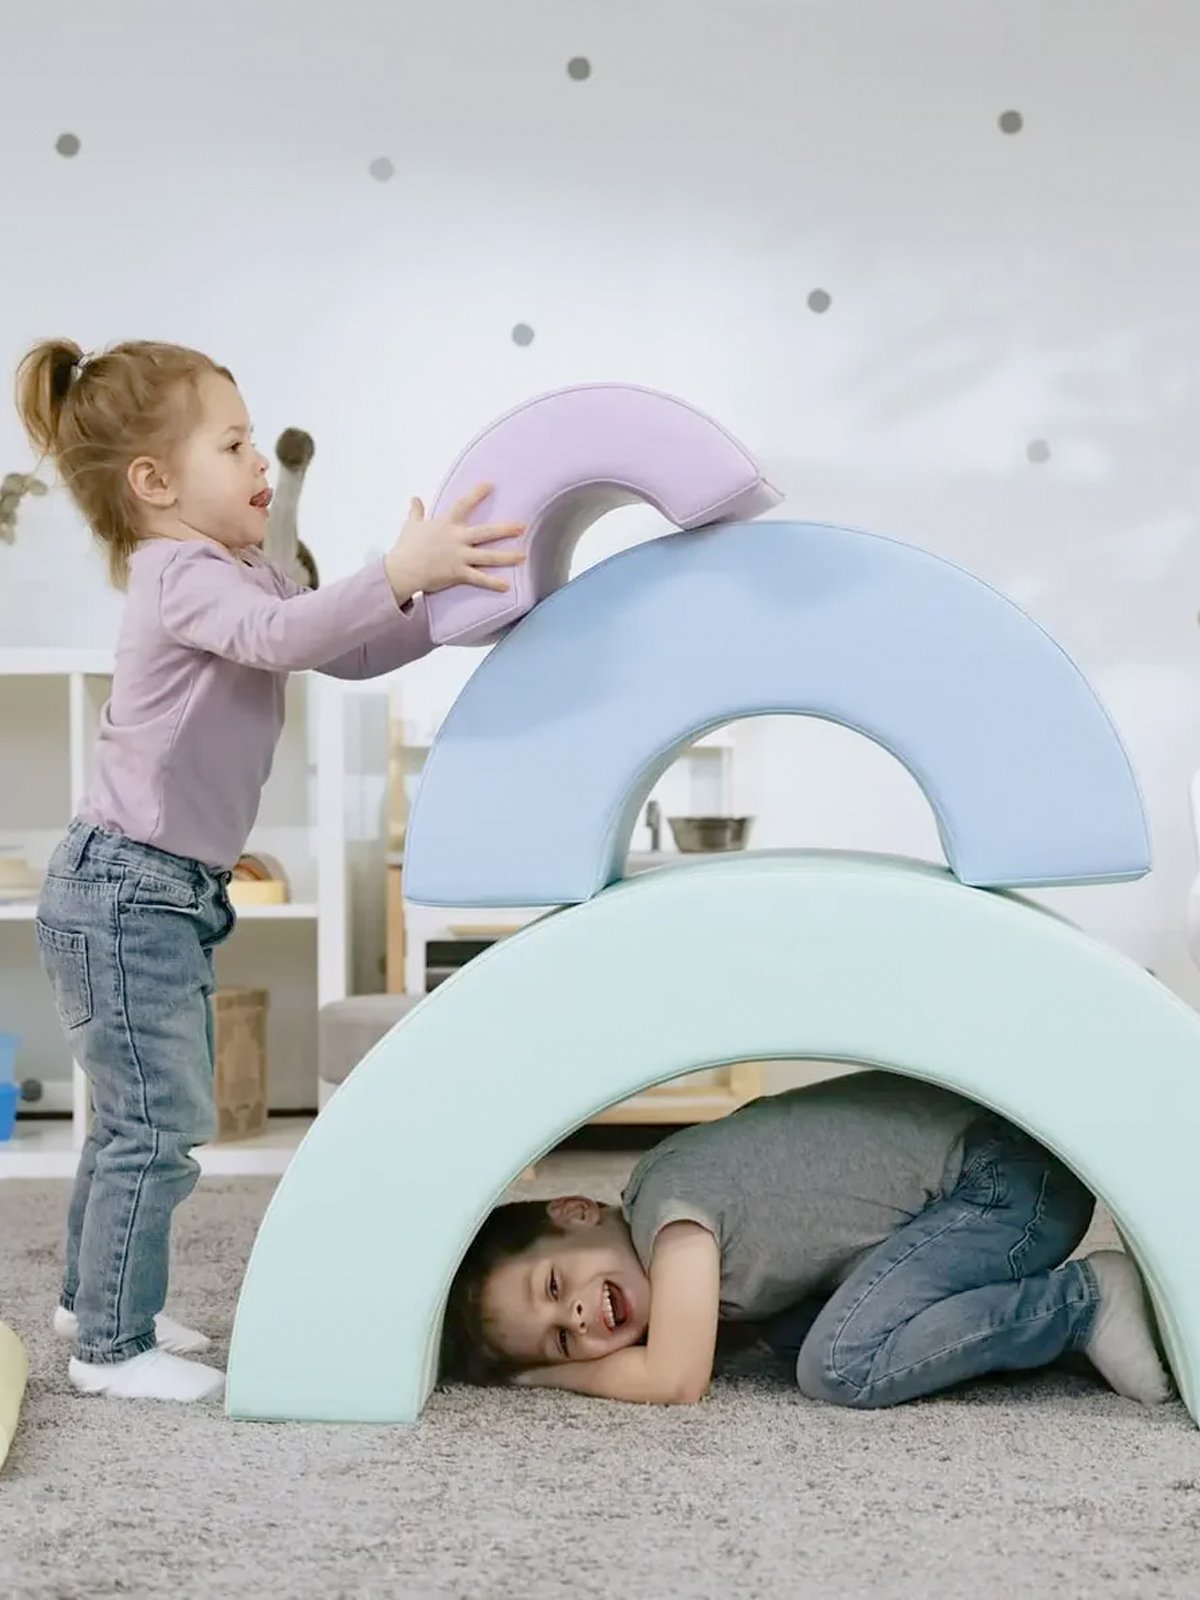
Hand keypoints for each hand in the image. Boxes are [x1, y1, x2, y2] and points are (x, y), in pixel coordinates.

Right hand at [385, 483, 524, 600]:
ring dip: (507, 557)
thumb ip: (416, 511)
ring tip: (523, 556)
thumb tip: (415, 499)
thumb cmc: (406, 548)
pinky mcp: (457, 573)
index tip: (491, 484)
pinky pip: (479, 578)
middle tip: (522, 526)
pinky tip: (507, 586)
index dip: (477, 494)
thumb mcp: (411, 525)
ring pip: (488, 556)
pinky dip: (493, 583)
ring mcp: (459, 556)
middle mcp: (456, 538)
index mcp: (446, 524)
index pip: (463, 504)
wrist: (401, 570)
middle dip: (505, 529)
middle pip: (486, 532)